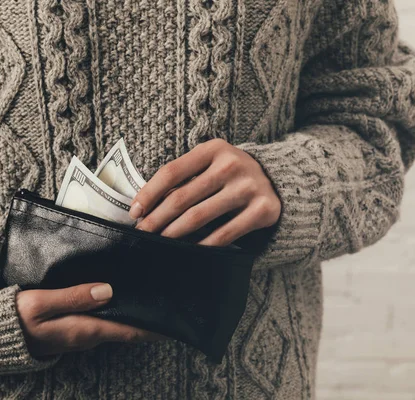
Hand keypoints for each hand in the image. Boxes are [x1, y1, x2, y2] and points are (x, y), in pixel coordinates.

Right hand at [16, 283, 164, 356]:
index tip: (172, 319)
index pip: (128, 330)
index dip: (151, 327)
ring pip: (115, 326)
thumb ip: (74, 297)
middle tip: (166, 302)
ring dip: (132, 316)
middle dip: (146, 319)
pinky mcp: (73, 331)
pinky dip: (116, 315)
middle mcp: (87, 336)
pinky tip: (119, 301)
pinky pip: (102, 324)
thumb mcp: (42, 303)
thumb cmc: (17, 319)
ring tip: (149, 299)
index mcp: (84, 329)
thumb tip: (107, 290)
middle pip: (125, 329)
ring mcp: (80, 336)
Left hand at [130, 138, 280, 245]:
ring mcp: (249, 187)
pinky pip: (224, 234)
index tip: (134, 212)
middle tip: (143, 233)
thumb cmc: (231, 175)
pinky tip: (188, 250)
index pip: (171, 172)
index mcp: (213, 149)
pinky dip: (202, 244)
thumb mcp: (210, 164)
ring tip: (160, 242)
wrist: (280, 180)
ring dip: (174, 234)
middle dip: (157, 219)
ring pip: (199, 217)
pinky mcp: (263, 210)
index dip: (149, 194)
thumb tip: (146, 206)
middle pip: (182, 197)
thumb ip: (184, 177)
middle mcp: (231, 164)